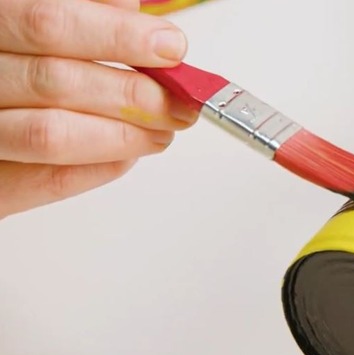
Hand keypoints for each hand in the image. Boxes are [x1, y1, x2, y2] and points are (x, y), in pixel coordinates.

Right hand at [0, 0, 197, 218]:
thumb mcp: (31, 15)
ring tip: (163, 129)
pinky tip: (129, 154)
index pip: (50, 22)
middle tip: (179, 101)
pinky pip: (48, 180)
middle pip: (56, 81)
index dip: (119, 37)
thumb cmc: (15, 58)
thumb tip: (135, 15)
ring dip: (123, 134)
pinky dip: (101, 166)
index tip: (170, 46)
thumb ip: (79, 11)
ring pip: (50, 134)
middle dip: (133, 93)